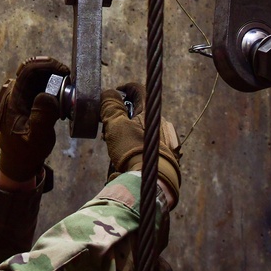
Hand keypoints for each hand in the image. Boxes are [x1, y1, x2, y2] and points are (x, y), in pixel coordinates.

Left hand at [0, 56, 69, 182]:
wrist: (19, 162)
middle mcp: (14, 93)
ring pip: (37, 76)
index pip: (28, 71)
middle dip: (52, 70)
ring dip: (54, 78)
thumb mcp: (36, 139)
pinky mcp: (27, 100)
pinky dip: (53, 86)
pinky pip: (40, 86)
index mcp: (13, 99)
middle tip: (69, 81)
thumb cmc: (26, 152)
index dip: (47, 65)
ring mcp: (19, 96)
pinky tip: (62, 98)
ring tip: (67, 90)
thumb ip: (42, 118)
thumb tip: (48, 95)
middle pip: (33, 70)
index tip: (65, 72)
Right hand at [100, 83, 181, 209]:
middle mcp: (159, 124)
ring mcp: (162, 141)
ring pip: (140, 128)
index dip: (125, 88)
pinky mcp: (160, 156)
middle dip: (121, 114)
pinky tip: (122, 153)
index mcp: (150, 113)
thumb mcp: (116, 124)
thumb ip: (110, 106)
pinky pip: (143, 144)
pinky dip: (132, 144)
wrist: (150, 182)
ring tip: (112, 141)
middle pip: (138, 111)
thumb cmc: (133, 150)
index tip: (114, 93)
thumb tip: (108, 93)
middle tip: (108, 122)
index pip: (139, 90)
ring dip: (125, 130)